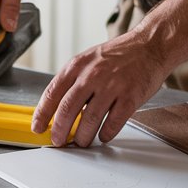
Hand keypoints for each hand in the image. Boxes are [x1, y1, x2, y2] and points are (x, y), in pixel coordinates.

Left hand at [32, 29, 171, 146]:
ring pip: (89, 119)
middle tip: (58, 141)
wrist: (150, 45)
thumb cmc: (118, 55)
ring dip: (83, 136)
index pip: (52, 93)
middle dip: (60, 130)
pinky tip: (103, 135)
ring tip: (81, 142)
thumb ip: (73, 81)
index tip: (38, 128)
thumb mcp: (88, 60)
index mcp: (77, 66)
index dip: (42, 114)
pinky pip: (113, 123)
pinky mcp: (130, 97)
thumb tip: (57, 108)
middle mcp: (92, 75)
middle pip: (68, 109)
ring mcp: (112, 86)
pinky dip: (105, 134)